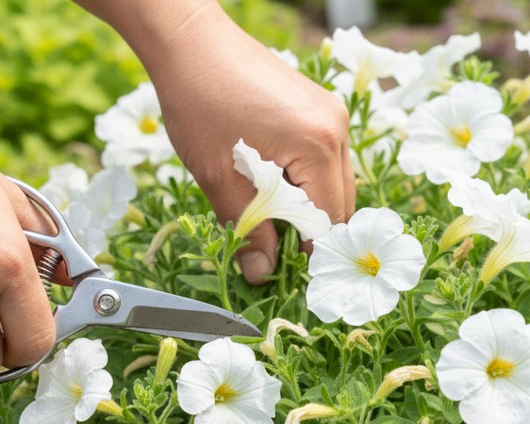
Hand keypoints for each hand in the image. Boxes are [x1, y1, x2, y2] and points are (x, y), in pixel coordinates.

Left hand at [76, 1, 355, 283]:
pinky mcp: (319, 107)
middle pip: (340, 204)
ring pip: (335, 183)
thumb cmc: (198, 101)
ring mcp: (331, 114)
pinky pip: (325, 159)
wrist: (190, 41)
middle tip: (274, 253)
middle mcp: (335, 128)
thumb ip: (247, 228)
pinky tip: (274, 188)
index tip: (283, 274)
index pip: (328, 220)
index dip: (307, 254)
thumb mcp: (218, 176)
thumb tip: (261, 273)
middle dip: (310, 234)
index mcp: (317, 145)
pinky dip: (306, 181)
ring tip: (269, 221)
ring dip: (307, 208)